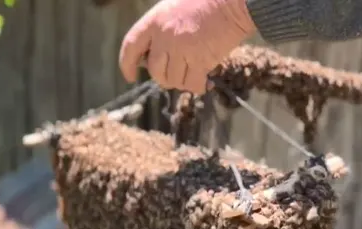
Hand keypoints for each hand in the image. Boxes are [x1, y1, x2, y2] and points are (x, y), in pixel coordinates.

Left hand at [119, 0, 255, 94]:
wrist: (234, 1)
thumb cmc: (208, 1)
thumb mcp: (174, 7)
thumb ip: (162, 29)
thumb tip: (157, 56)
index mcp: (154, 21)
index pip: (130, 46)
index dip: (127, 64)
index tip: (130, 76)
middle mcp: (164, 37)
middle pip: (155, 71)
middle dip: (164, 78)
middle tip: (177, 75)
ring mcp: (181, 49)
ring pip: (174, 80)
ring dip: (183, 82)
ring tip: (195, 73)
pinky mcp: (200, 60)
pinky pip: (193, 84)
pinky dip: (199, 87)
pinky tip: (206, 82)